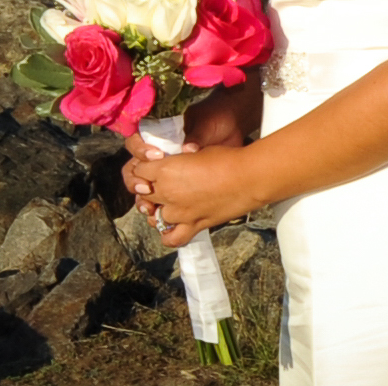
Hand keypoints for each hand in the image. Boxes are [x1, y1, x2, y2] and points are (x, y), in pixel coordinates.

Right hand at [120, 71, 261, 217]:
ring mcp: (167, 171)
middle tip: (147, 188)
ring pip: (143, 189)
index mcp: (158, 135)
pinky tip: (161, 216)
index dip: (140, 150)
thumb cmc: (214, 119)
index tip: (157, 156)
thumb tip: (189, 149)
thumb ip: (195, 135)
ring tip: (149, 208)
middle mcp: (157, 155)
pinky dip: (159, 210)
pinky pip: (162, 200)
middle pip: (133, 170)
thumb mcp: (204, 123)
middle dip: (135, 181)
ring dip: (142, 200)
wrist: (233, 126)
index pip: (135, 144)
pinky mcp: (179, 185)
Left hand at [133, 143, 256, 245]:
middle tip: (161, 181)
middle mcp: (167, 193)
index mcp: (165, 169)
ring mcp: (179, 212)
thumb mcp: (199, 149)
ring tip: (168, 201)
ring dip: (158, 209)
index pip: (139, 170)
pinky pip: (171, 237)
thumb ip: (180, 158)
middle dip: (149, 187)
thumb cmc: (227, 158)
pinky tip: (173, 225)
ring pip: (154, 216)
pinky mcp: (193, 226)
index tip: (151, 165)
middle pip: (144, 193)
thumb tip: (177, 160)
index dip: (144, 167)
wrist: (248, 177)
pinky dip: (168, 233)